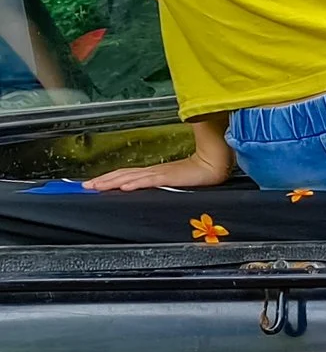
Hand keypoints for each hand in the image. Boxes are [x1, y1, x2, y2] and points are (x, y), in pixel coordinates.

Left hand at [84, 149, 230, 191]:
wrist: (215, 164)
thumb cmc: (199, 172)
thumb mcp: (175, 179)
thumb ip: (161, 182)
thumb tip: (144, 187)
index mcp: (153, 172)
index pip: (125, 174)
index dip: (108, 178)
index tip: (92, 183)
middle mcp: (152, 171)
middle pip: (122, 174)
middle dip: (103, 180)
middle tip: (85, 186)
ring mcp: (160, 173)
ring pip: (131, 177)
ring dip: (112, 182)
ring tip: (97, 187)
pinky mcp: (169, 177)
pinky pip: (149, 181)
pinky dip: (135, 183)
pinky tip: (124, 187)